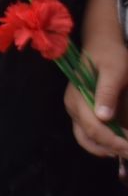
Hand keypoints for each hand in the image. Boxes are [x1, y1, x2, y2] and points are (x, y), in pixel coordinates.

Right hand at [70, 0, 127, 161]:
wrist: (101, 44)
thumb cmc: (110, 56)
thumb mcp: (115, 71)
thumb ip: (107, 92)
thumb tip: (103, 117)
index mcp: (78, 96)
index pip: (94, 128)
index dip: (114, 142)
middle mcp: (73, 106)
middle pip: (88, 137)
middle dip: (112, 148)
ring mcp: (75, 109)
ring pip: (86, 138)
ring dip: (106, 148)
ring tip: (125, 150)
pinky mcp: (81, 110)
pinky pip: (88, 133)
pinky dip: (102, 142)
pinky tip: (118, 143)